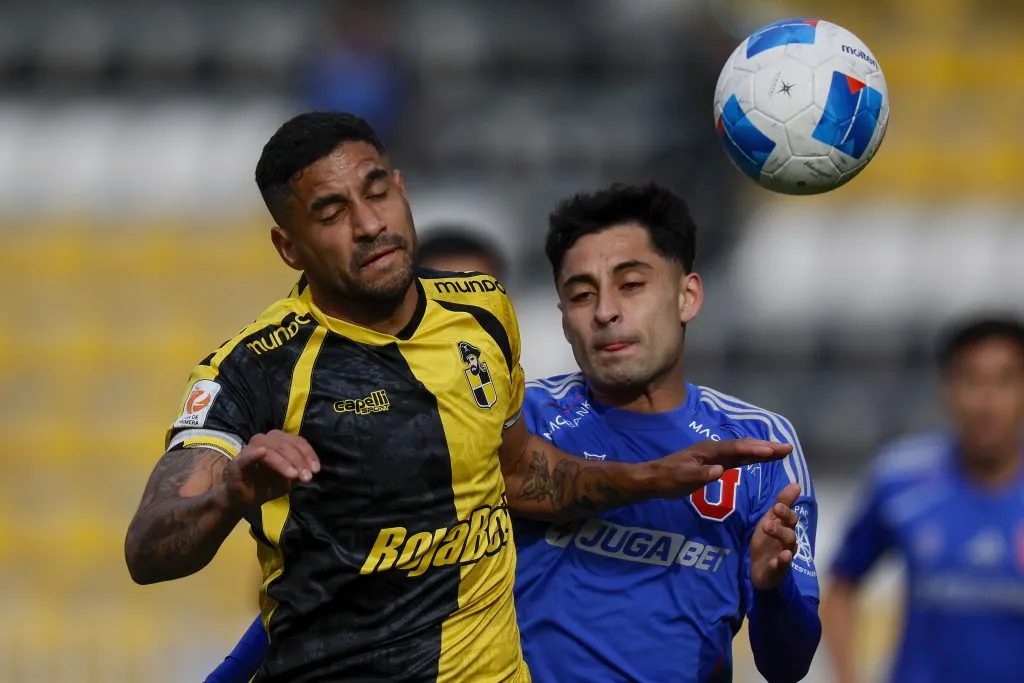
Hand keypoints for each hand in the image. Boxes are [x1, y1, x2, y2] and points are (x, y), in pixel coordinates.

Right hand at [223, 430, 320, 508]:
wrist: (243, 500)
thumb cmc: (266, 485)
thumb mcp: (288, 479)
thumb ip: (299, 471)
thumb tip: (311, 470)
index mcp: (278, 441)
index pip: (297, 441)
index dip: (308, 454)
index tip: (316, 469)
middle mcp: (265, 440)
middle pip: (285, 444)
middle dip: (299, 460)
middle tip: (307, 477)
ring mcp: (250, 449)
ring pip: (270, 449)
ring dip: (284, 462)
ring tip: (294, 475)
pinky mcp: (239, 462)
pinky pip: (247, 456)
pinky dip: (255, 453)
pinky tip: (263, 453)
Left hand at [647, 438, 791, 498]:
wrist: (654, 478)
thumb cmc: (667, 479)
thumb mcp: (681, 479)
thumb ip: (700, 475)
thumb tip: (720, 470)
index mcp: (709, 450)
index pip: (736, 448)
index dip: (755, 449)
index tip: (774, 451)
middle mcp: (714, 449)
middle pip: (744, 446)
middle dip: (766, 446)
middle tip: (788, 448)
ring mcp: (715, 455)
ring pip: (743, 450)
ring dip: (762, 450)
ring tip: (782, 452)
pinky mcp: (715, 462)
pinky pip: (738, 457)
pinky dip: (752, 456)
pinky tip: (762, 458)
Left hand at [749, 483, 800, 589]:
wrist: (760, 569)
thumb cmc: (767, 541)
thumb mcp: (770, 520)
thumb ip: (782, 503)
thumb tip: (796, 484)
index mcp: (786, 529)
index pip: (790, 518)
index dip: (785, 511)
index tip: (777, 505)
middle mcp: (788, 542)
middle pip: (790, 532)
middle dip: (782, 524)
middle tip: (769, 518)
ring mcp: (784, 556)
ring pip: (788, 547)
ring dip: (780, 536)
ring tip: (768, 528)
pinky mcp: (778, 570)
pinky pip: (781, 566)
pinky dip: (782, 562)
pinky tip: (782, 558)